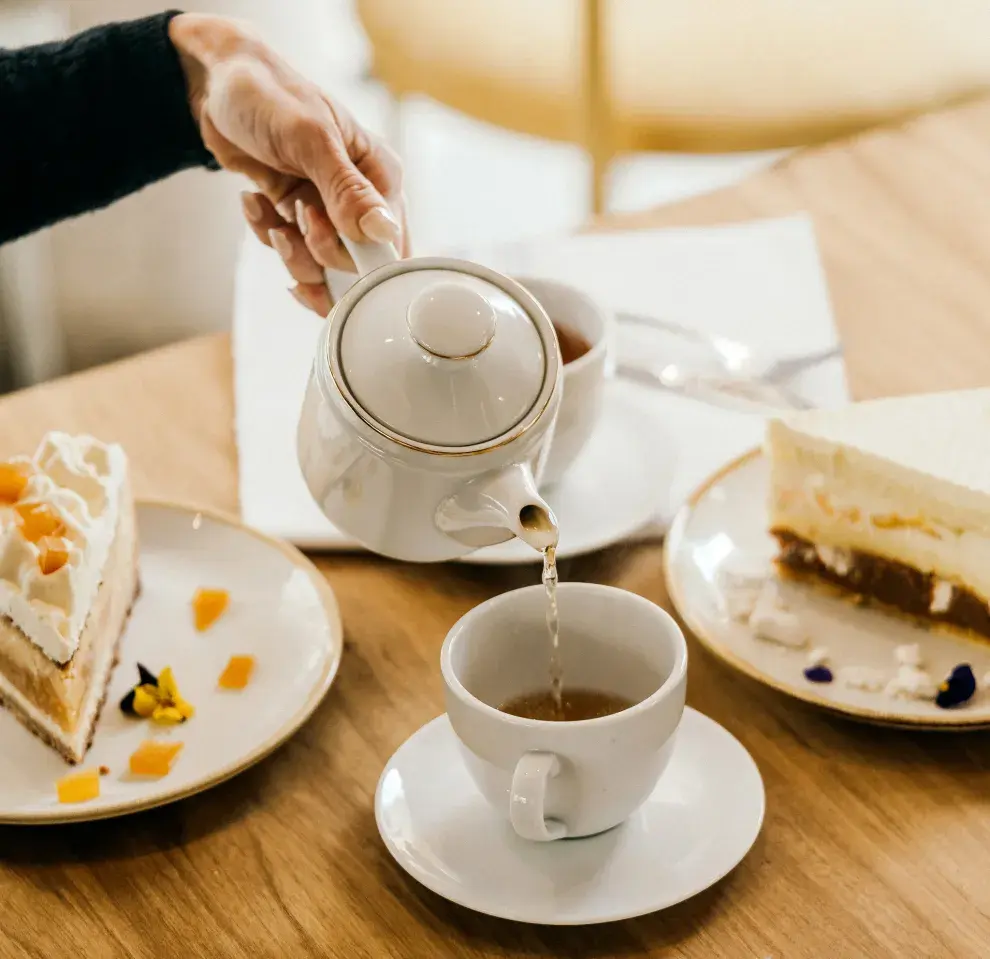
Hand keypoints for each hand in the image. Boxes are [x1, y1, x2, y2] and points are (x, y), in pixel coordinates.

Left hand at [170, 13, 407, 315]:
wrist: (214, 82)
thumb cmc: (267, 94)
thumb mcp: (310, 140)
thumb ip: (348, 192)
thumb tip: (385, 233)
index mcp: (380, 175)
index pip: (391, 243)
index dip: (361, 258)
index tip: (323, 238)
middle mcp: (360, 198)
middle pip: (354, 264)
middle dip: (318, 251)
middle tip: (297, 215)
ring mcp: (328, 209)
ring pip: (320, 266)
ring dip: (289, 250)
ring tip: (270, 214)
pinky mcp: (297, 215)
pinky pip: (290, 251)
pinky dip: (267, 233)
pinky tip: (255, 200)